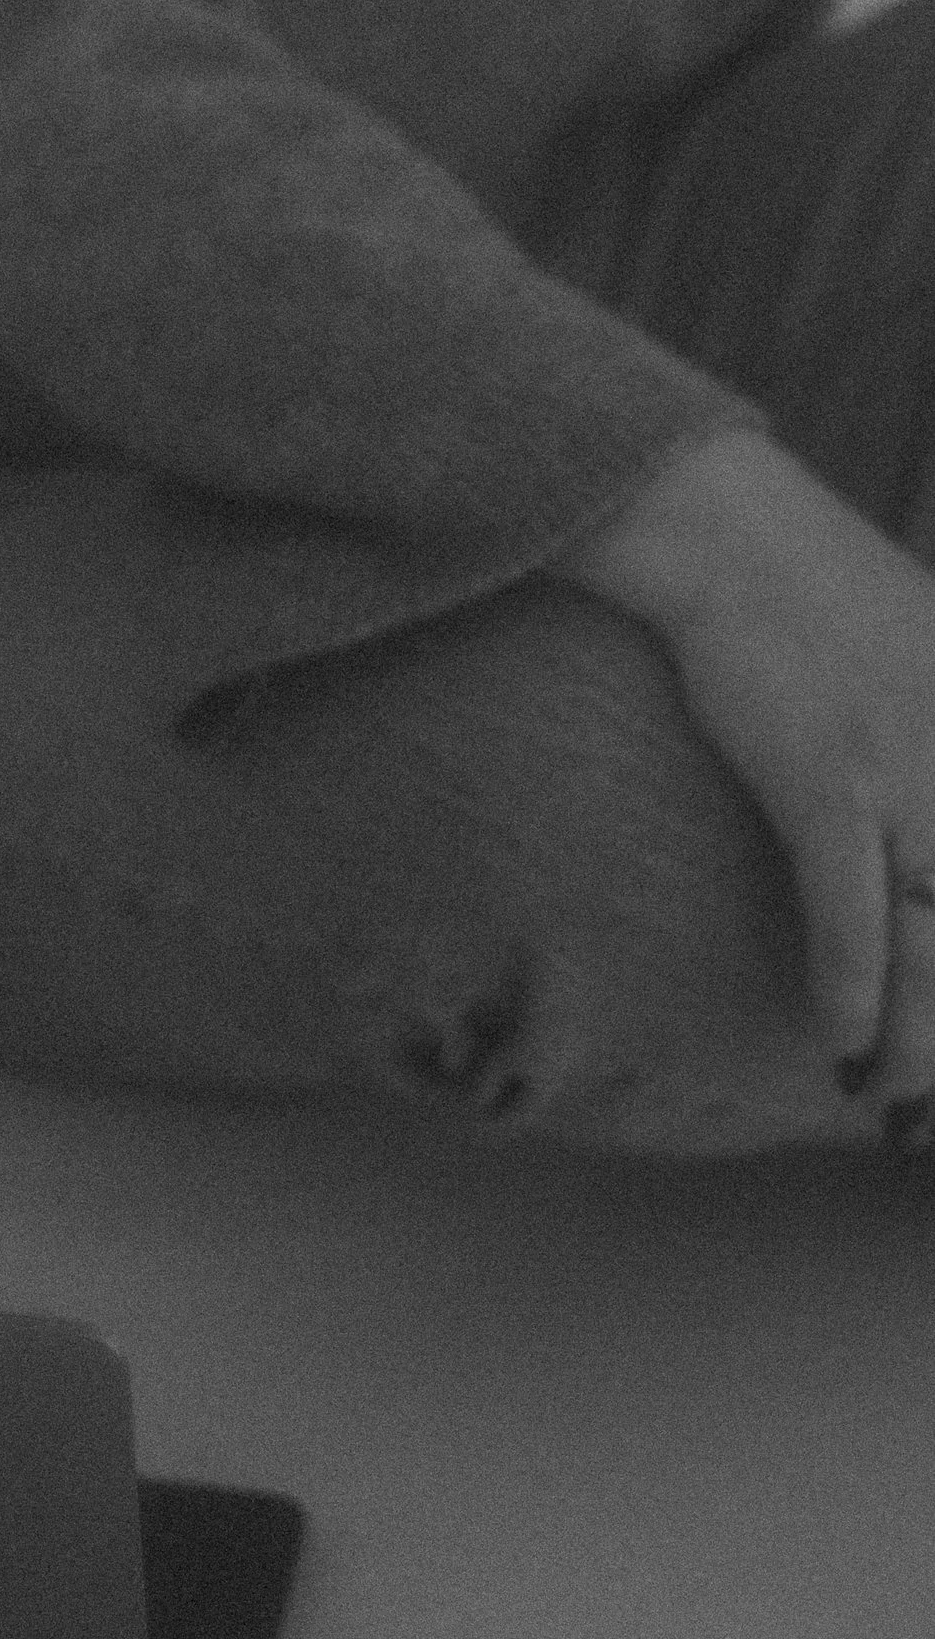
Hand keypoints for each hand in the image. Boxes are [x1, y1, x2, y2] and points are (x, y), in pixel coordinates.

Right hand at [564, 428, 934, 1116]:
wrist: (725, 533)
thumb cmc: (809, 610)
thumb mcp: (914, 676)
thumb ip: (926, 753)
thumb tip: (917, 863)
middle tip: (931, 1105)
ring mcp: (907, 763)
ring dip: (915, 1032)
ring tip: (891, 1099)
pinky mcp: (830, 768)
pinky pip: (851, 896)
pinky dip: (853, 976)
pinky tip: (845, 1039)